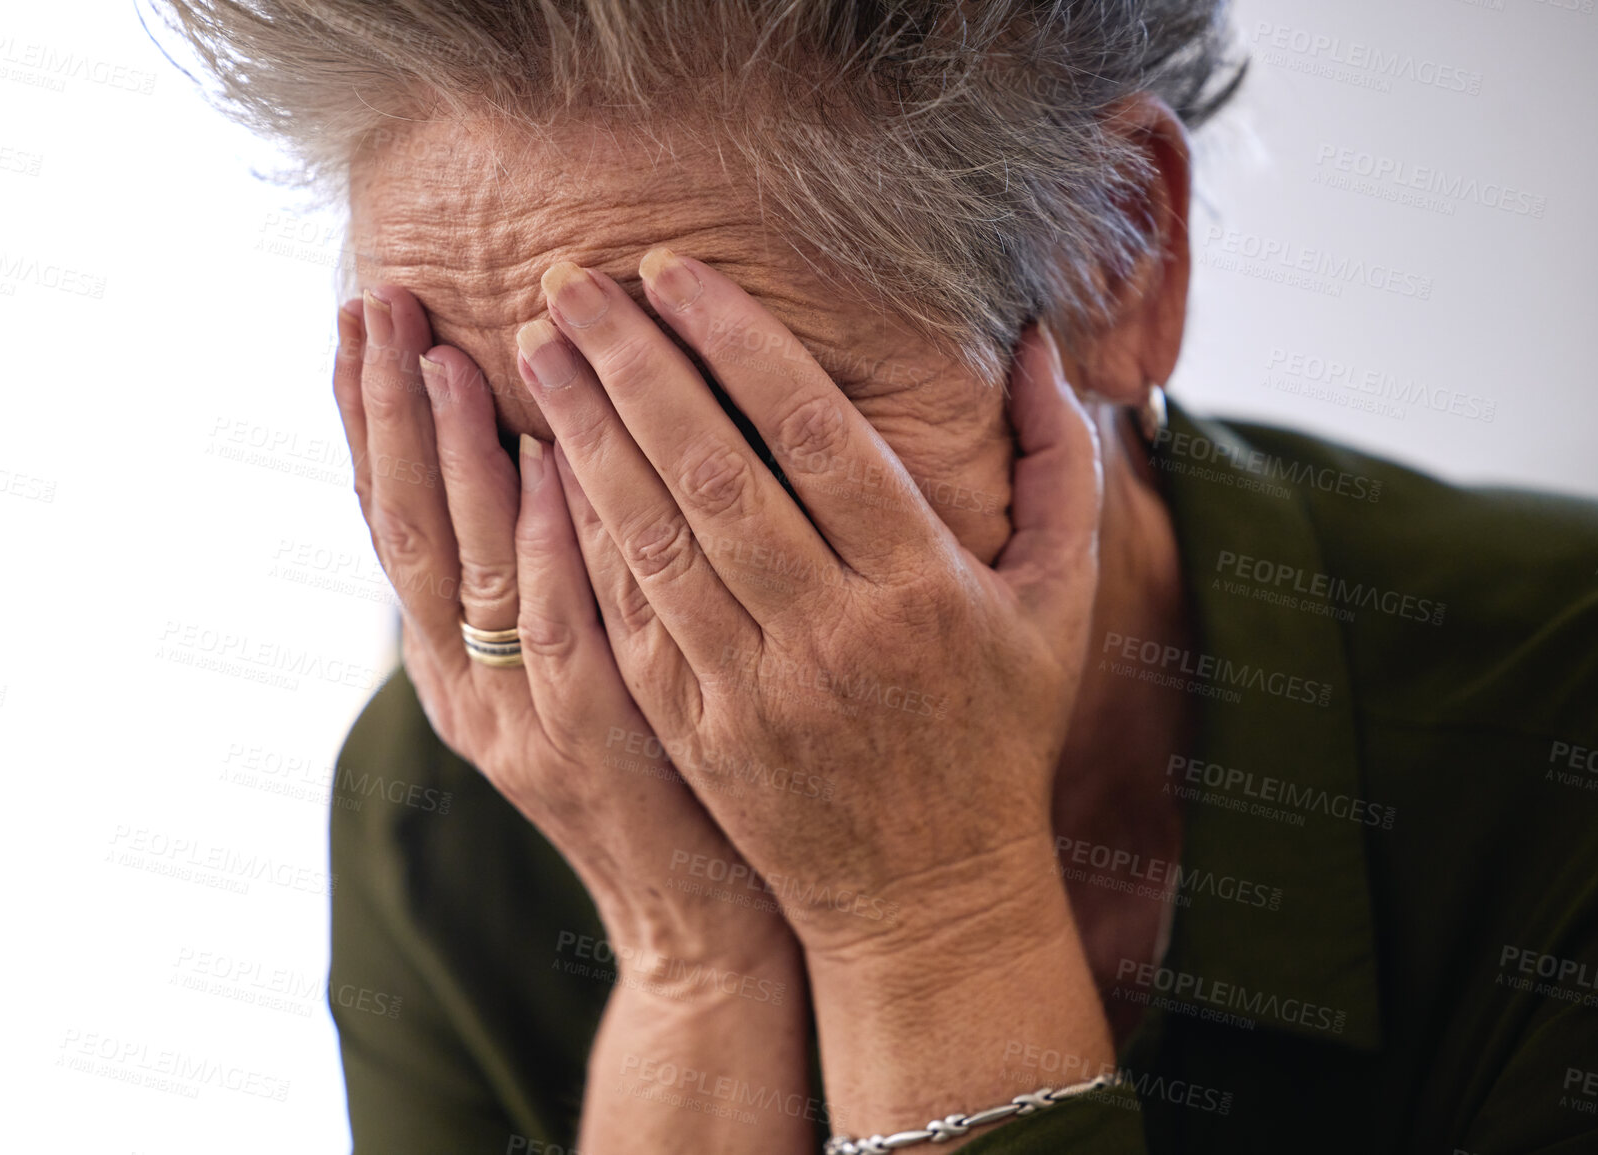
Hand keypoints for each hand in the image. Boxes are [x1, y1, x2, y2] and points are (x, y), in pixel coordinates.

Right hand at [331, 286, 791, 968]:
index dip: (363, 421)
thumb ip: (554, 570)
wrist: (699, 915)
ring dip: (449, 456)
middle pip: (405, 530)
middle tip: (374, 302)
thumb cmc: (659, 770)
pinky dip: (546, 542)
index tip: (352, 320)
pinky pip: (558, 629)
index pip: (391, 522)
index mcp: (453, 666)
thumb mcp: (583, 666)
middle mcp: (466, 690)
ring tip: (432, 352)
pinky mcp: (592, 745)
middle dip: (383, 412)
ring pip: (466, 570)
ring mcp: (520, 721)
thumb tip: (549, 441)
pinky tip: (549, 461)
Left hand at [515, 250, 1103, 957]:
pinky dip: (585, 538)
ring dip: (590, 438)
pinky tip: (545, 467)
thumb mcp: (1058, 602)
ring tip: (538, 351)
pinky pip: (631, 618)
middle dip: (636, 368)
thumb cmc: (998, 730)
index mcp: (925, 587)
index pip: (819, 437)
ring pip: (656, 542)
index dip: (739, 343)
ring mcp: (756, 691)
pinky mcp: (699, 733)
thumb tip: (1039, 346)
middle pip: (717, 475)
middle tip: (570, 281)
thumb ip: (1060, 468)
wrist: (927, 894)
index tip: (673, 271)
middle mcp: (835, 635)